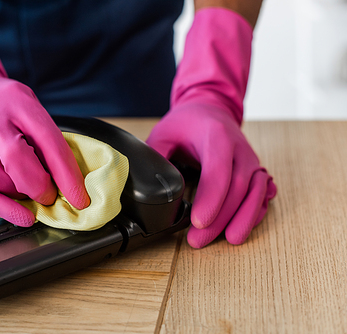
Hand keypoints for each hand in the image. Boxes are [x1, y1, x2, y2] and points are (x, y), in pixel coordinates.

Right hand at [0, 0, 89, 225]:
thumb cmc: (2, 103)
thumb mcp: (29, 105)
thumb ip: (44, 136)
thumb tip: (65, 177)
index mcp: (19, 104)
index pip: (49, 143)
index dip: (67, 176)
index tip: (80, 199)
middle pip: (18, 159)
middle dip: (40, 186)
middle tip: (50, 196)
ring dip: (20, 195)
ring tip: (29, 194)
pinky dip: (3, 209)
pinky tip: (20, 216)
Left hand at [147, 102, 275, 247]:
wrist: (211, 109)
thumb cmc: (187, 123)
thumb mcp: (163, 133)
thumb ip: (156, 157)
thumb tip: (154, 185)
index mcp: (216, 136)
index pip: (218, 171)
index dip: (211, 198)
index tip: (198, 221)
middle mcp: (239, 148)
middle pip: (237, 187)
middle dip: (221, 217)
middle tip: (200, 240)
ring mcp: (251, 159)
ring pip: (256, 191)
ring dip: (244, 218)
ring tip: (230, 239)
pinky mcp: (256, 169)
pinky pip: (263, 192)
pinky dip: (256, 210)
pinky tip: (246, 224)